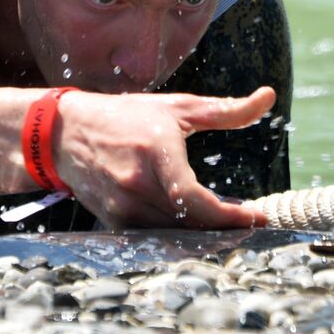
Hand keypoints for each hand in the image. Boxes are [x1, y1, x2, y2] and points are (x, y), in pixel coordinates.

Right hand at [52, 86, 275, 229]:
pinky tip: (196, 225)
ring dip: (204, 233)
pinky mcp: (114, 220)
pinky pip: (155, 236)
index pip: (194, 199)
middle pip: (189, 222)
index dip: (229, 216)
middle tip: (250, 221)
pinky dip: (179, 234)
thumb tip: (269, 97)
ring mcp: (122, 206)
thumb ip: (226, 110)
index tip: (257, 216)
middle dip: (225, 227)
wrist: (65, 134)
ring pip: (174, 234)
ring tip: (228, 223)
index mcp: (155, 151)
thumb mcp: (177, 108)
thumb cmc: (126, 116)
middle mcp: (136, 183)